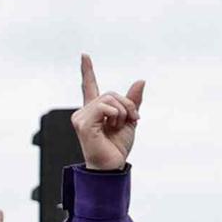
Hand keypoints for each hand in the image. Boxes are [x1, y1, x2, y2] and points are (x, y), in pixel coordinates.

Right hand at [73, 54, 142, 171]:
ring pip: (109, 99)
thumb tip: (140, 81)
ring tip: (119, 126)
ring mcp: (81, 117)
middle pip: (110, 93)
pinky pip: (104, 107)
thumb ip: (133, 101)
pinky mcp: (82, 124)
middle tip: (133, 120)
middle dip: (128, 105)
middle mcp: (84, 112)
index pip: (89, 86)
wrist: (112, 165)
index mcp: (94, 110)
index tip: (84, 55)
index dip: (87, 70)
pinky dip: (115, 115)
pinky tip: (111, 127)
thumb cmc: (117, 146)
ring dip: (123, 112)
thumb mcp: (130, 120)